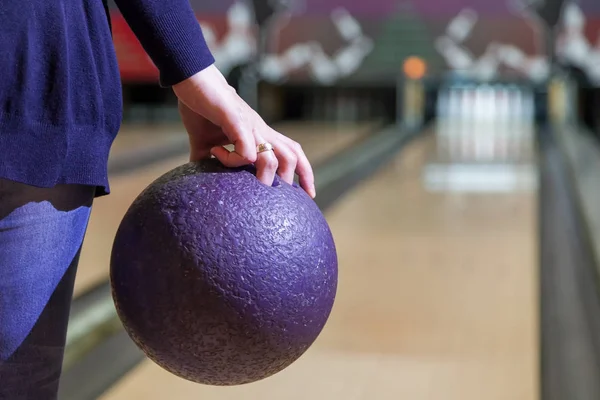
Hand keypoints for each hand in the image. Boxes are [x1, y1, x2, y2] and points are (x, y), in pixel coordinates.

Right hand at [172, 65, 315, 197]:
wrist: (192, 79)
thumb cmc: (201, 107)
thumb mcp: (205, 141)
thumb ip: (207, 160)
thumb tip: (199, 179)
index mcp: (260, 134)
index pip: (292, 154)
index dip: (304, 174)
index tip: (308, 195)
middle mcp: (260, 130)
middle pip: (292, 155)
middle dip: (294, 180)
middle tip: (282, 200)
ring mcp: (249, 125)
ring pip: (274, 155)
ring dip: (267, 175)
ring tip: (252, 186)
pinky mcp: (234, 118)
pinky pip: (246, 145)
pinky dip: (236, 158)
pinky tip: (218, 154)